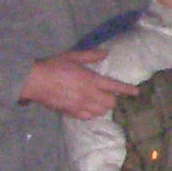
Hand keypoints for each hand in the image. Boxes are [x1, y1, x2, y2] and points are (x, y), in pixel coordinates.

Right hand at [19, 49, 133, 118]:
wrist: (35, 81)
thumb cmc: (53, 66)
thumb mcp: (72, 56)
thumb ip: (90, 56)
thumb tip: (105, 53)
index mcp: (91, 79)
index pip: (114, 86)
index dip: (127, 89)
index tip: (136, 92)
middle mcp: (89, 94)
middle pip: (110, 102)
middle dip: (112, 99)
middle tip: (108, 94)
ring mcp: (80, 105)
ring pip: (101, 112)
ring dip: (103, 107)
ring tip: (98, 101)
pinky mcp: (71, 113)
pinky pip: (88, 117)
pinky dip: (91, 113)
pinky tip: (87, 108)